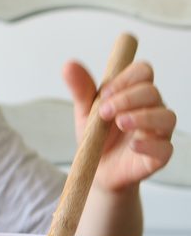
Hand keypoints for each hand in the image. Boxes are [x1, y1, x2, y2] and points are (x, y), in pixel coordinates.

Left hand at [63, 57, 175, 191]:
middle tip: (104, 112)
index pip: (143, 72)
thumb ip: (81, 89)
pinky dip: (150, 144)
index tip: (105, 93)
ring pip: (166, 117)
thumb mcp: (85, 112)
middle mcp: (152, 109)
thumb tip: (68, 65)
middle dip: (127, 99)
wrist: (96, 170)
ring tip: (120, 123)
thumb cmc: (97, 137)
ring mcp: (159, 132)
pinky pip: (165, 148)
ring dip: (143, 117)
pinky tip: (133, 145)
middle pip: (152, 92)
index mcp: (135, 93)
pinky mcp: (160, 155)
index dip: (126, 78)